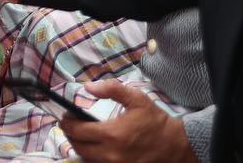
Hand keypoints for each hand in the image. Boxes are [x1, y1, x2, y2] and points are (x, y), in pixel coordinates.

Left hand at [60, 80, 197, 162]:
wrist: (175, 145)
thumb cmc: (155, 121)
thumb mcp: (136, 98)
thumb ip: (111, 89)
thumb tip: (87, 87)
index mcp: (111, 134)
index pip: (77, 131)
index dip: (67, 123)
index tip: (66, 116)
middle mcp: (110, 154)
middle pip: (78, 147)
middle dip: (70, 134)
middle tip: (71, 124)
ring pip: (86, 158)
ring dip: (79, 146)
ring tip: (81, 134)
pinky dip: (91, 156)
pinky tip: (94, 146)